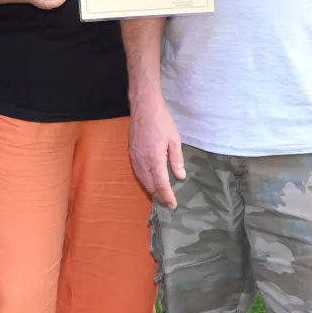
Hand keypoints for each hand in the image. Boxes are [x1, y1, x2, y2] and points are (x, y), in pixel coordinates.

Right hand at [130, 93, 185, 207]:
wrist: (143, 107)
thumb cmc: (161, 121)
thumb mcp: (174, 139)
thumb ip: (176, 159)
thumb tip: (180, 176)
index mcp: (154, 159)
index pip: (161, 184)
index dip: (167, 196)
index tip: (173, 205)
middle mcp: (142, 161)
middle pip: (150, 185)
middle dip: (159, 196)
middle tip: (168, 203)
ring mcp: (135, 158)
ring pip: (142, 180)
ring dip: (151, 190)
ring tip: (160, 196)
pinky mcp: (131, 153)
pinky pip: (137, 173)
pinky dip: (144, 181)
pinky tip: (149, 182)